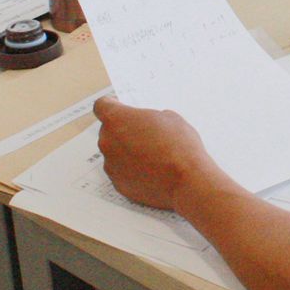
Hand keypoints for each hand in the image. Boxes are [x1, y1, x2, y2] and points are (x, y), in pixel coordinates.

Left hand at [94, 96, 221, 210]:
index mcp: (117, 119)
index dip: (112, 106)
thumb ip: (149, 118)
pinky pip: (121, 172)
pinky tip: (151, 171)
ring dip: (127, 152)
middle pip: (108, 131)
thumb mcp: (169, 118)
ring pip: (114, 153)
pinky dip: (131, 170)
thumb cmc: (179, 146)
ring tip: (151, 156)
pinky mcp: (118, 184)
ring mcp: (111, 165)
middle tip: (145, 135)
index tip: (120, 108)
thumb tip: (147, 125)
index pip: (101, 106)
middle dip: (123, 131)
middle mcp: (108, 142)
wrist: (187, 181)